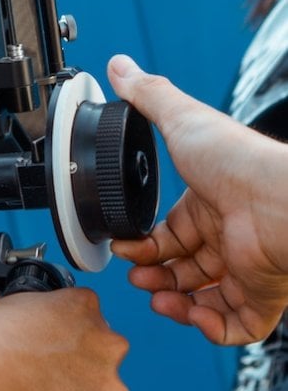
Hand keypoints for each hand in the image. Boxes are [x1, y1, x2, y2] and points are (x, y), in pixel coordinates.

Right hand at [107, 53, 287, 344]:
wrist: (278, 199)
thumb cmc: (236, 160)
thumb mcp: (181, 120)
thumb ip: (147, 95)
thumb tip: (120, 66)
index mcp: (205, 203)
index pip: (168, 232)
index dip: (143, 243)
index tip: (124, 246)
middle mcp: (225, 235)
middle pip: (181, 265)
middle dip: (152, 272)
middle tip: (136, 272)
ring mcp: (245, 266)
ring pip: (204, 296)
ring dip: (173, 298)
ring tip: (155, 293)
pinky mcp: (262, 295)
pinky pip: (236, 323)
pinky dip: (208, 324)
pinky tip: (187, 311)